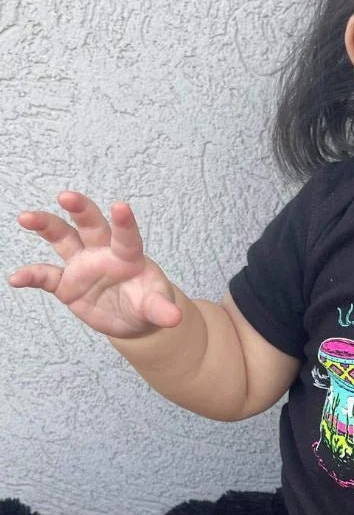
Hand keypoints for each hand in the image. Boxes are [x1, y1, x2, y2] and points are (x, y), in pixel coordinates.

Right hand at [8, 191, 180, 338]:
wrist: (130, 319)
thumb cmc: (146, 303)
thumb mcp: (156, 308)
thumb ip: (161, 309)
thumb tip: (174, 318)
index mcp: (128, 255)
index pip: (126, 235)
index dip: (124, 222)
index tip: (120, 206)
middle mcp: (102, 252)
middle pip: (90, 224)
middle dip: (80, 209)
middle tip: (66, 196)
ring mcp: (82, 264)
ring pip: (62, 238)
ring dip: (45, 225)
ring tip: (26, 217)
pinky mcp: (66, 283)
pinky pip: (46, 276)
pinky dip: (31, 276)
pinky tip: (17, 279)